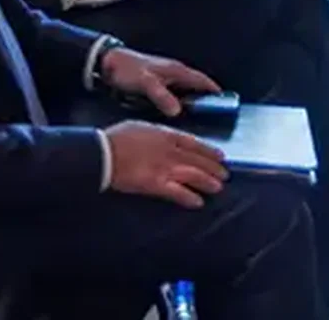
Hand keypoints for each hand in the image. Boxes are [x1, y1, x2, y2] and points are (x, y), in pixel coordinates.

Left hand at [100, 46, 220, 116]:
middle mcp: (174, 72)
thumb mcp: (146, 84)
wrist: (109, 62)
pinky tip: (176, 108)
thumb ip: (162, 97)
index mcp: (175, 70)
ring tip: (198, 113)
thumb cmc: (127, 70)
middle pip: (196, 85)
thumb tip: (177, 111)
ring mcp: (165, 75)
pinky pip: (175, 91)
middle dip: (206, 96)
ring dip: (193, 98)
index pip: (202, 80)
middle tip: (214, 111)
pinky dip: (180, 99)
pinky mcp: (157, 81)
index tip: (226, 100)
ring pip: (185, 88)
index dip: (214, 90)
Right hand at [102, 119, 227, 208]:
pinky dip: (189, 197)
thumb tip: (163, 137)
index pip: (194, 143)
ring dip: (208, 181)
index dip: (208, 150)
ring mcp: (164, 168)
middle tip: (225, 173)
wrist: (103, 152)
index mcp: (166, 135)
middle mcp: (170, 151)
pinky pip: (177, 192)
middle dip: (213, 167)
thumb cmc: (116, 138)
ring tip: (218, 187)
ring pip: (193, 175)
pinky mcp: (156, 184)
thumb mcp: (140, 127)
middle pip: (197, 160)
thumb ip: (156, 134)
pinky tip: (198, 202)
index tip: (219, 155)